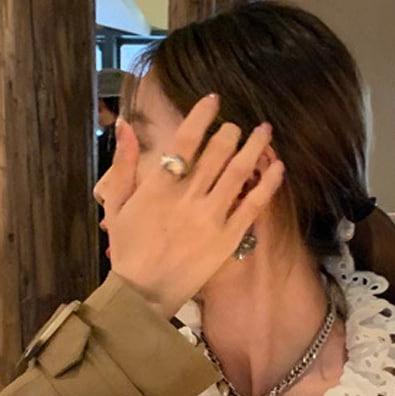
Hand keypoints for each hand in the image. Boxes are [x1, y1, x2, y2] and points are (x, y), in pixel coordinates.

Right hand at [97, 94, 284, 317]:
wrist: (143, 294)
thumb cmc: (128, 251)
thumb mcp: (116, 206)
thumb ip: (122, 165)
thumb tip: (125, 127)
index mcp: (159, 187)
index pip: (186, 140)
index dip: (202, 116)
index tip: (214, 101)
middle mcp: (188, 198)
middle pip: (217, 152)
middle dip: (231, 132)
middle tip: (238, 125)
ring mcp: (211, 219)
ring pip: (238, 173)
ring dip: (254, 148)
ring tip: (265, 131)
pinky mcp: (227, 239)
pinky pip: (252, 206)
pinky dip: (267, 184)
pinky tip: (278, 167)